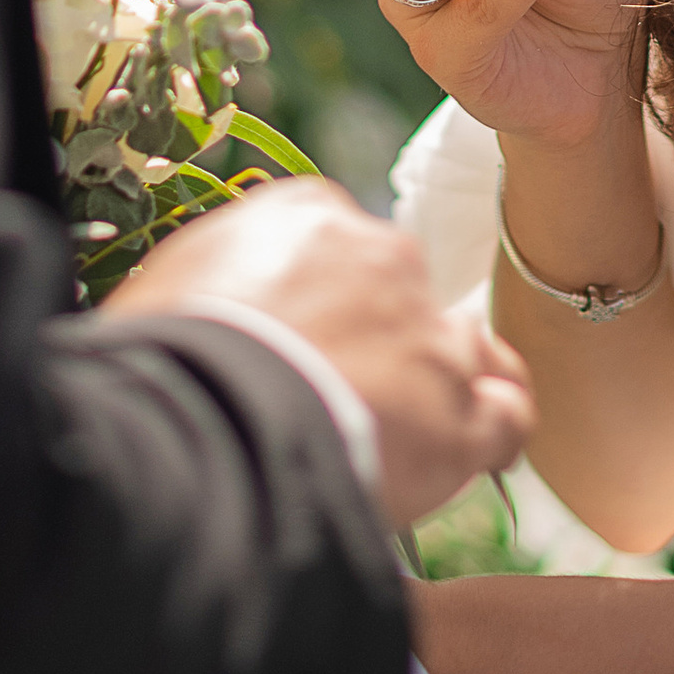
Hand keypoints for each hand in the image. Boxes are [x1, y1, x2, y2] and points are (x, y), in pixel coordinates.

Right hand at [107, 176, 532, 526]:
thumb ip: (224, 281)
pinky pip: (507, 414)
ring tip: (418, 432)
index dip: (332, 300)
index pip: (343, 244)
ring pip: (468, 349)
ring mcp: (430, 337)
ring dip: (447, 384)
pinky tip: (480, 459)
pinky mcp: (459, 416)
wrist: (204, 424)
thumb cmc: (166, 358)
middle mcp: (383, 257)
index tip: (312, 341)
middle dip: (384, 341)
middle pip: (405, 292)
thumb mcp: (177, 284)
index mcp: (310, 213)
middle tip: (343, 400)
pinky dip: (496, 435)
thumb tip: (219, 309)